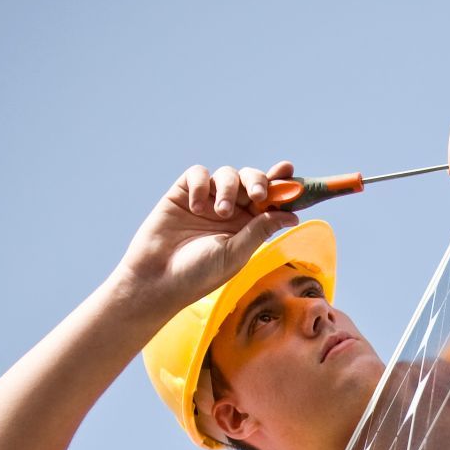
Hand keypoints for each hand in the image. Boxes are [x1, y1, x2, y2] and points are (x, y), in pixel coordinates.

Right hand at [109, 163, 300, 315]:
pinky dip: (201, 185)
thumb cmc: (198, 274)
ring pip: (227, 174)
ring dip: (229, 187)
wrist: (157, 278)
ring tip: (221, 212)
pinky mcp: (183, 193)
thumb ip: (260, 229)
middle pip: (251, 180)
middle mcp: (230, 211)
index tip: (289, 171)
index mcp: (248, 227)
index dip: (280, 185)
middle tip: (257, 196)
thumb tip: (292, 215)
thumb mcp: (236, 253)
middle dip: (258, 181)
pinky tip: (196, 207)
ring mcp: (206, 200)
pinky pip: (198, 174)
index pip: (269, 200)